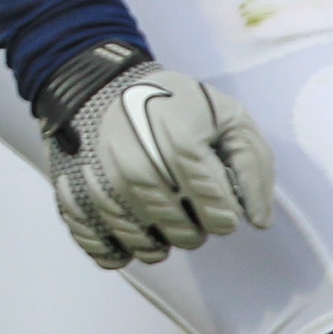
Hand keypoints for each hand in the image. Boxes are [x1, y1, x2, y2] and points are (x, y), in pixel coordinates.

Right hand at [36, 40, 275, 268]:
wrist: (97, 83)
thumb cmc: (169, 102)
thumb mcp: (226, 115)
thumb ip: (253, 164)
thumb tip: (258, 221)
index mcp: (179, 147)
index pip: (221, 217)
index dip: (227, 212)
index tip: (218, 196)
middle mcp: (138, 171)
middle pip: (186, 236)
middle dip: (197, 225)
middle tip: (188, 201)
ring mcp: (103, 188)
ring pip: (148, 249)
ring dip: (163, 239)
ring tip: (163, 215)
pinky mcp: (75, 199)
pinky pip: (102, 249)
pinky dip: (120, 250)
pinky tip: (132, 233)